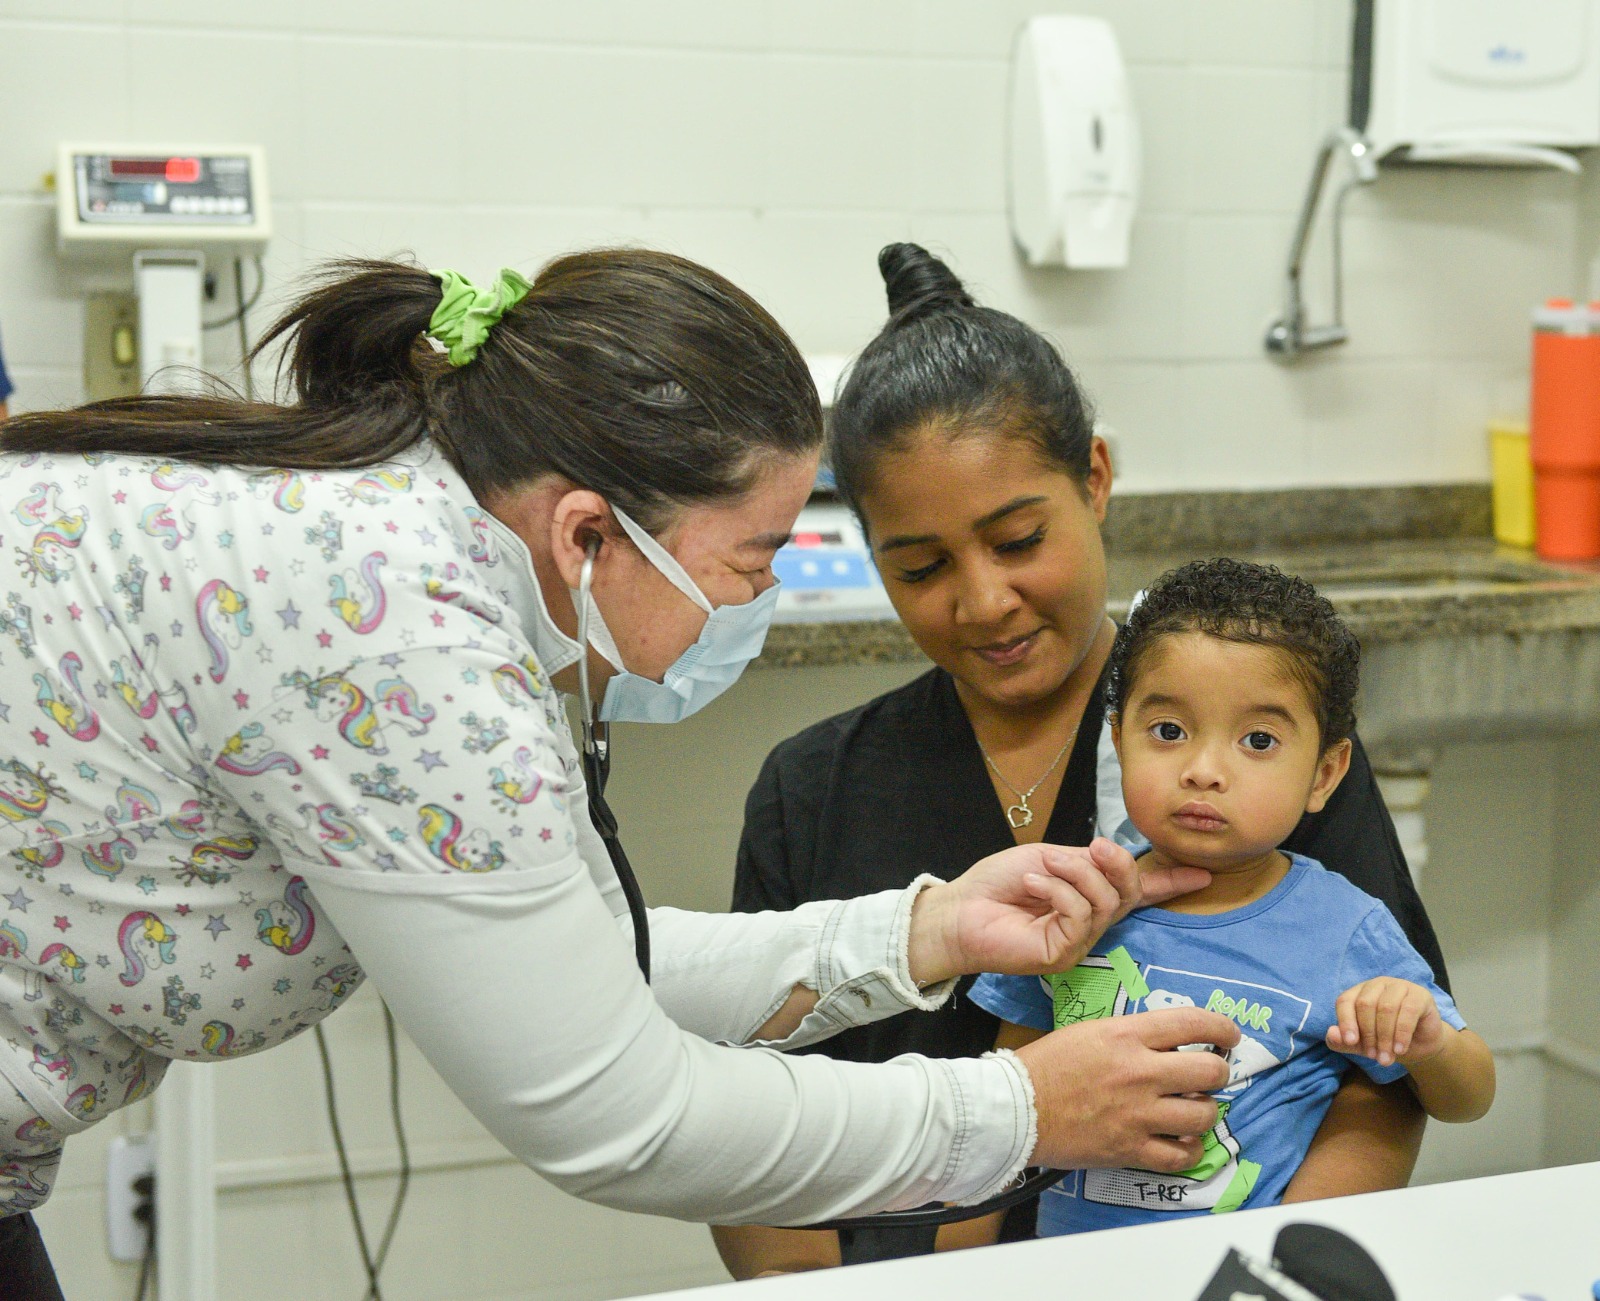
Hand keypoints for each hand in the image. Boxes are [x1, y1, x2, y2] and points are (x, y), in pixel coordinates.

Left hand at [908, 837, 1210, 983]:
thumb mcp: (1050, 860)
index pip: (1139, 891)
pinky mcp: (1063, 954)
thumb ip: (1085, 862)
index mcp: (1089, 896)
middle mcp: (1091, 922)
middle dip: (1116, 864)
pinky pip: (1079, 915)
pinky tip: (1032, 886)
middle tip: (1093, 847)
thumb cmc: (996, 884)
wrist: (959, 909)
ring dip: (1075, 875)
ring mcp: (1079, 941)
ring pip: (1105, 902)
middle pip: (1129, 892)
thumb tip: (1114, 856)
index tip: (1204, 873)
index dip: (1171, 882)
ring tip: (1044, 868)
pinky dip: (1058, 891)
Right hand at [1015, 1008, 1241, 1171]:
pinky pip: (1182, 1155)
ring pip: (1204, 1114)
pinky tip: (1181, 1140)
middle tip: (1208, 1074)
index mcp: (1126, 1035)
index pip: (1193, 1023)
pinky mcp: (1130, 1148)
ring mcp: (1138, 1114)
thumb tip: (1168, 1043)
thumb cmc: (1045, 1066)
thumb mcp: (1089, 1031)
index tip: (1228, 1034)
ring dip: (1204, 1110)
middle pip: (1210, 1071)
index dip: (1222, 1027)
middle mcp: (1139, 1072)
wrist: (1015, 1108)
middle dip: (1217, 1071)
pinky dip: (1189, 1149)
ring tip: (1192, 1108)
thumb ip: (1132, 1035)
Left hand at [1325, 977, 1444, 1066]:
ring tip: (1386, 1058)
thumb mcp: (1363, 1045)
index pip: (1345, 1001)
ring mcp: (1399, 986)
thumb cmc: (1387, 1041)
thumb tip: (1331, 1034)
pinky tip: (1400, 1049)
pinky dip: (1402, 1033)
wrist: (1421, 1045)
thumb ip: (1343, 1042)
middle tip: (1375, 1057)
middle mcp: (1377, 985)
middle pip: (1365, 1004)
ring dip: (1385, 1037)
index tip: (1351, 1042)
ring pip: (1386, 1007)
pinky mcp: (1419, 995)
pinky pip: (1408, 1011)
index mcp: (1359, 992)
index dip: (1346, 1021)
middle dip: (1369, 1034)